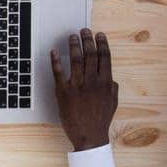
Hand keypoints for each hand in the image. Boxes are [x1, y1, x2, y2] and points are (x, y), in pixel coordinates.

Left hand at [51, 28, 118, 150]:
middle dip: (87, 40)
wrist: (89, 135)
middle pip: (90, 54)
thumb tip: (111, 77)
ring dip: (74, 46)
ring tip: (71, 37)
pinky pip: (58, 73)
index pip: (105, 57)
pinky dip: (56, 61)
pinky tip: (54, 52)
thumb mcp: (113, 102)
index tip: (99, 34)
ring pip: (76, 60)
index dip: (102, 43)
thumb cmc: (101, 119)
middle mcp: (93, 81)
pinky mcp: (64, 92)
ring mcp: (78, 86)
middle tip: (84, 31)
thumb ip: (113, 87)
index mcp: (106, 82)